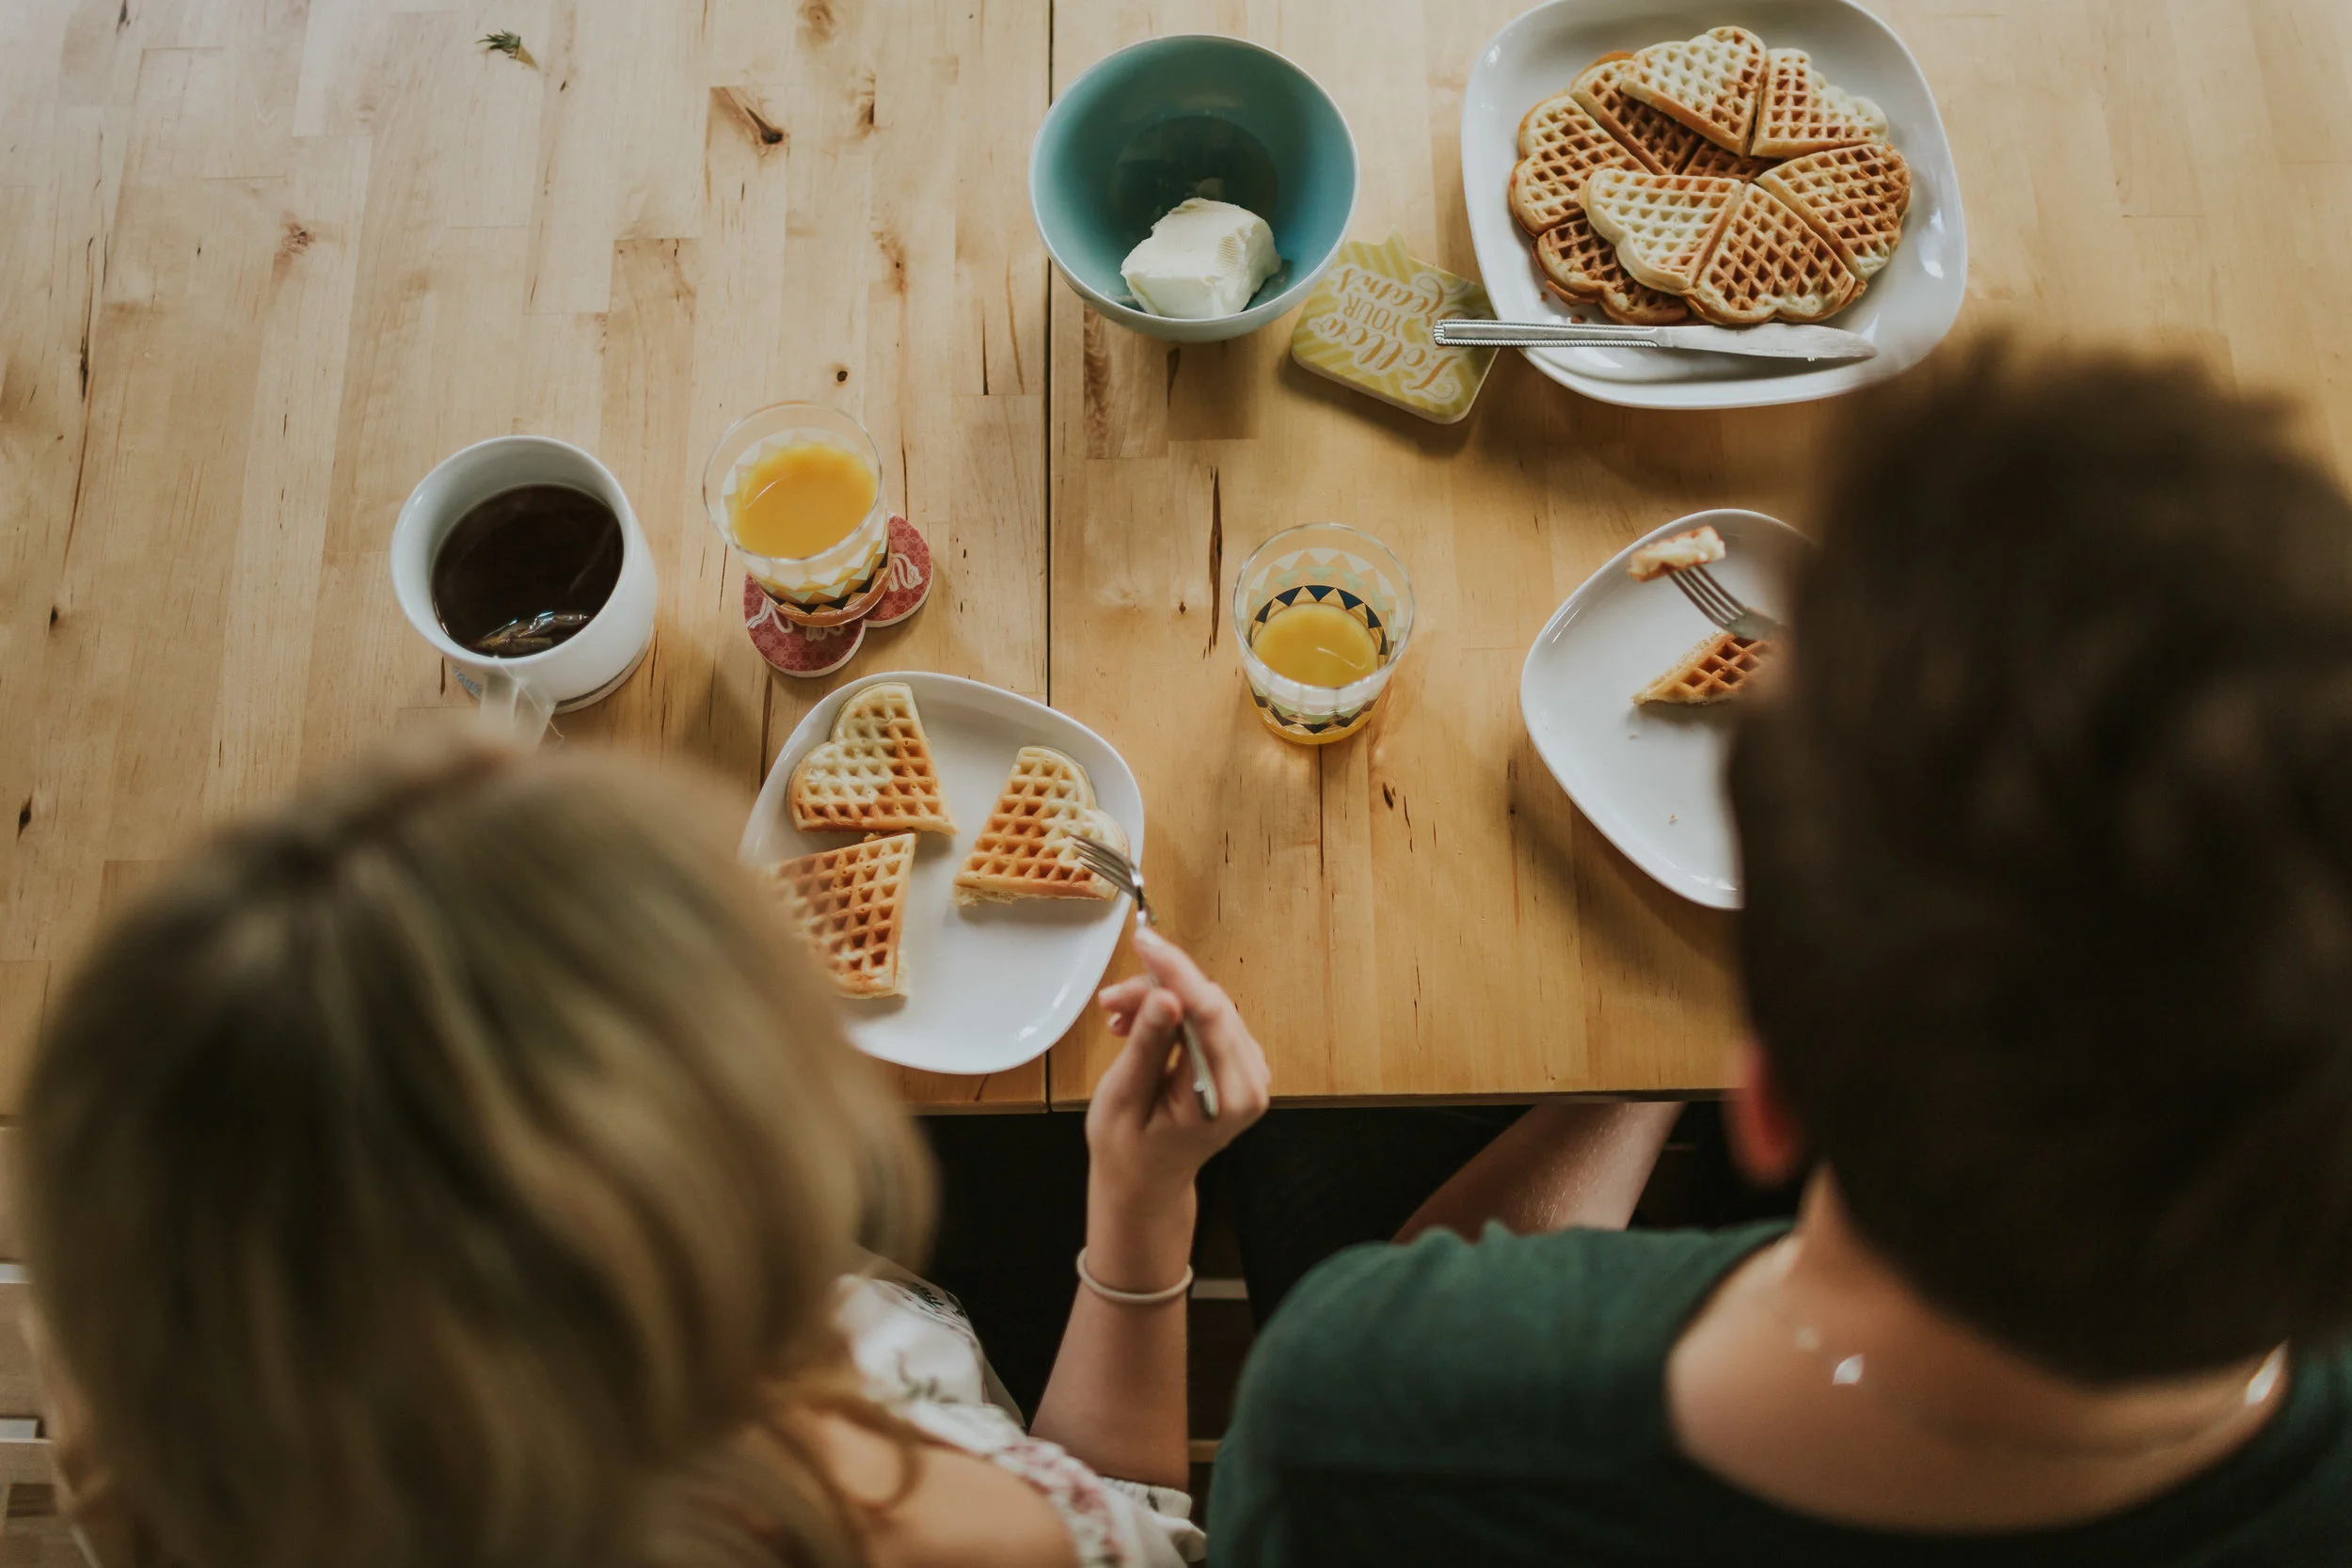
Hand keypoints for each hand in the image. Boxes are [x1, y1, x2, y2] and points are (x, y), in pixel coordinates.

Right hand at [1089, 926, 1270, 1207]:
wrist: (1147, 1182)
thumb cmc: (1128, 1149)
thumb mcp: (1124, 1097)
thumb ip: (1148, 1046)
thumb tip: (1165, 998)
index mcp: (1224, 1098)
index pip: (1208, 1013)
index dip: (1176, 971)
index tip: (1144, 942)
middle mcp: (1250, 1083)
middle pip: (1210, 1003)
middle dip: (1158, 989)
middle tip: (1110, 1001)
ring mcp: (1251, 1073)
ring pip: (1210, 1006)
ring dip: (1162, 1001)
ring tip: (1118, 1019)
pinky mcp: (1242, 1064)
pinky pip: (1211, 1019)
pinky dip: (1175, 1014)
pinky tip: (1141, 1027)